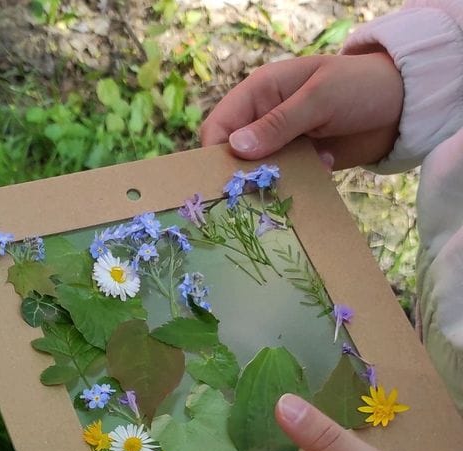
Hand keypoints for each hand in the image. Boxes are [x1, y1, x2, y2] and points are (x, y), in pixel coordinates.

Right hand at [201, 53, 403, 169]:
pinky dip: (294, 186)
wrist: (402, 103)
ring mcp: (283, 142)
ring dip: (271, 184)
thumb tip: (236, 148)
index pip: (219, 127)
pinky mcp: (302, 161)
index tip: (221, 183)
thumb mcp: (318, 99)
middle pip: (233, 156)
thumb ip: (278, 123)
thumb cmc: (359, 86)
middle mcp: (265, 118)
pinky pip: (284, 181)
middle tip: (254, 196)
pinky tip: (319, 174)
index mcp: (260, 92)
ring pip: (258, 173)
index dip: (214, 155)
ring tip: (290, 186)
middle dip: (241, 177)